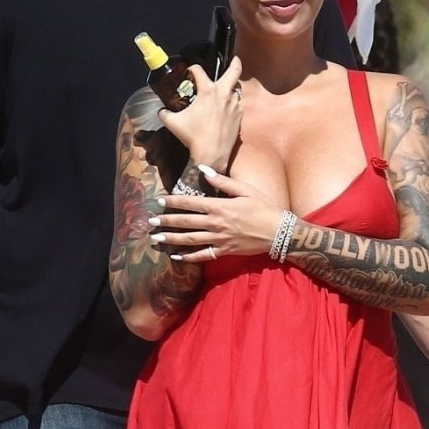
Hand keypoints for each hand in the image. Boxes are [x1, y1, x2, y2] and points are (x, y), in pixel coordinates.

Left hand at [151, 165, 282, 262]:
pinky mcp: (224, 251)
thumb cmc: (264, 208)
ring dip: (171, 239)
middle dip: (166, 221)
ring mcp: (219, 239)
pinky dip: (188, 257)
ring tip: (156, 238)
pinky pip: (202, 255)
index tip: (159, 201)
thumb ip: (223, 181)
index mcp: (219, 206)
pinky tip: (176, 256)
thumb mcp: (246, 189)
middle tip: (150, 221)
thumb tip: (203, 171)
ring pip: (189, 240)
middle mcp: (216, 223)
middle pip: (185, 222)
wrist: (279, 233)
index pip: (190, 203)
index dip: (173, 202)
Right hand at [158, 56, 242, 172]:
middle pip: (234, 71)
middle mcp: (224, 95)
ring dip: (229, 89)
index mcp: (208, 91)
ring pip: (235, 90)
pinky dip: (231, 106)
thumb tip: (162, 111)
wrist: (211, 155)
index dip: (192, 68)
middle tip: (234, 59)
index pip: (199, 70)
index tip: (190, 71)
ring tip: (223, 93)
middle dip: (235, 62)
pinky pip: (236, 106)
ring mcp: (234, 106)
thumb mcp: (173, 123)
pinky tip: (224, 112)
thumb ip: (165, 114)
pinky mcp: (239, 117)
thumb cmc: (193, 137)